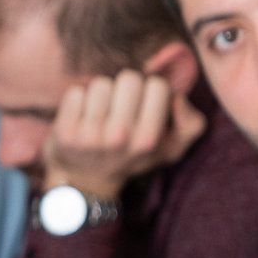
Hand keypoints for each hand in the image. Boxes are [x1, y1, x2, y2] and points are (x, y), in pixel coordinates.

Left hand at [39, 69, 206, 201]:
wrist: (87, 179)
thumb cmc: (132, 154)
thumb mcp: (172, 148)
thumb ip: (191, 124)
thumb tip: (177, 98)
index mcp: (149, 140)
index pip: (157, 85)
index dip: (151, 90)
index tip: (143, 105)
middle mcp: (120, 138)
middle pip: (129, 78)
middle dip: (126, 88)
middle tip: (120, 106)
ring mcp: (90, 136)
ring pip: (101, 83)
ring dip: (101, 94)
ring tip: (101, 113)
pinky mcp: (65, 133)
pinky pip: (76, 92)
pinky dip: (79, 100)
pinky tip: (82, 116)